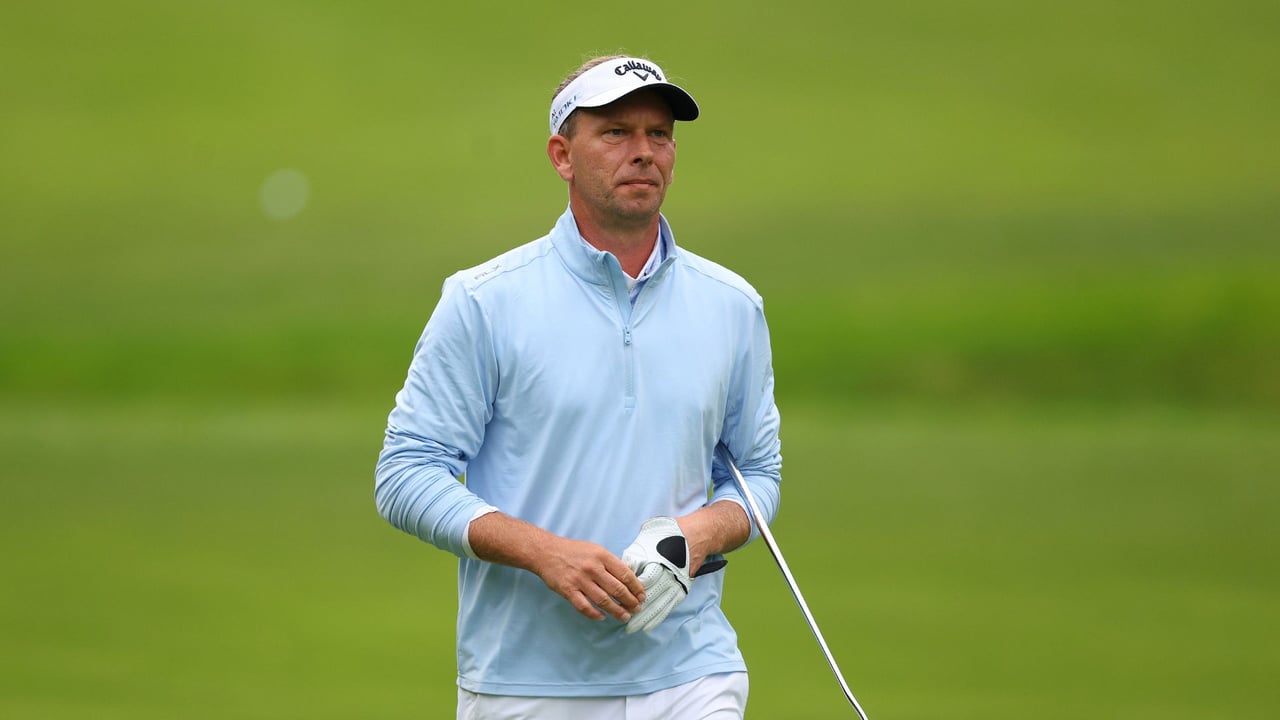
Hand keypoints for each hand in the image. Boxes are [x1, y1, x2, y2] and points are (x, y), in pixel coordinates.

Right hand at [532, 536, 647, 623]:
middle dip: (630, 601)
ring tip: (625, 616)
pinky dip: (594, 614)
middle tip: (636, 609)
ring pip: (603, 600)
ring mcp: (580, 580)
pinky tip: (602, 617)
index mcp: (602, 556)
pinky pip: (584, 606)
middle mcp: (593, 568)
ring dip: (616, 611)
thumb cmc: (572, 551)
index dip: (636, 588)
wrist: (546, 552)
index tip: (642, 596)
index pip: (625, 574)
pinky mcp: (568, 590)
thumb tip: (627, 578)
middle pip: (617, 589)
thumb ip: (610, 563)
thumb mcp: (595, 549)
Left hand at [621, 517, 693, 632]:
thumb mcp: (646, 540)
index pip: (641, 581)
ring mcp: (676, 584)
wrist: (694, 537)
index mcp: (658, 562)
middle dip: (634, 610)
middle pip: (649, 597)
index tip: (617, 599)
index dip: (629, 591)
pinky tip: (647, 627)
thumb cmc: (665, 536)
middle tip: (620, 619)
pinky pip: (668, 607)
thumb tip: (623, 569)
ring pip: (658, 605)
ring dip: (644, 618)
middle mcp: (668, 576)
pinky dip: (657, 618)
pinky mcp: (681, 590)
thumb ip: (634, 556)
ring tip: (631, 628)